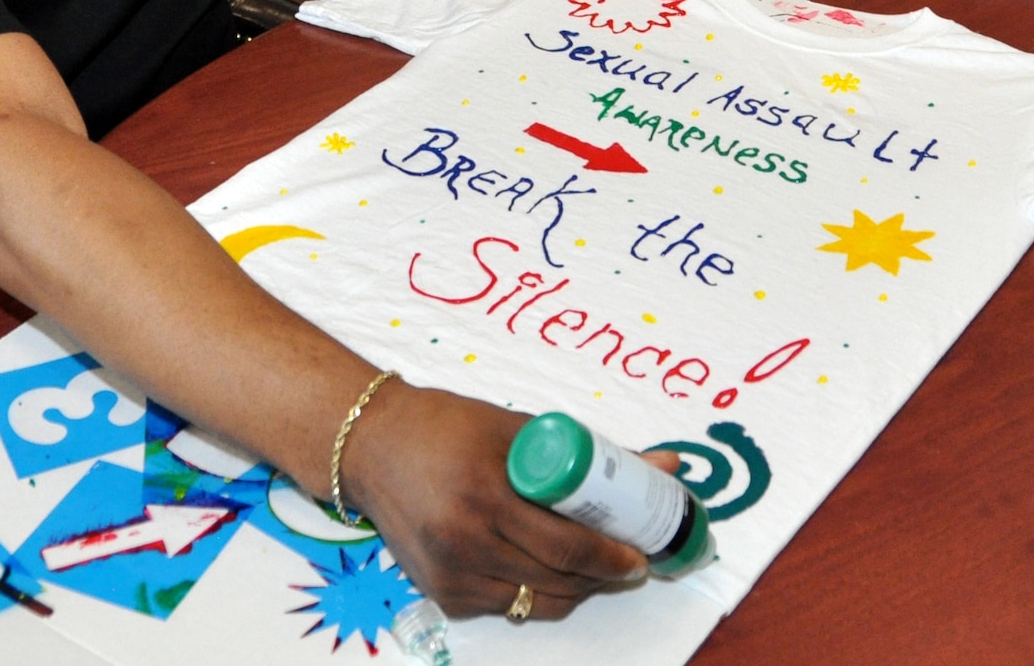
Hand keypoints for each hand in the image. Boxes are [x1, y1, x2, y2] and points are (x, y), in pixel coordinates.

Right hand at [342, 383, 655, 619]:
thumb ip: (588, 452)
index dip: (612, 556)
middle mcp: (466, 541)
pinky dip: (535, 591)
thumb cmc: (448, 426)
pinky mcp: (441, 595)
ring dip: (574, 590)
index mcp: (487, 493)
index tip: (641, 553)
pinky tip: (544, 566)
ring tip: (593, 566)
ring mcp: (451, 574)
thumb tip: (661, 466)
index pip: (568, 545)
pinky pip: (507, 606)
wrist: (372, 448)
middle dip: (603, 576)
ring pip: (537, 603)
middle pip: (558, 580)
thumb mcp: (517, 427)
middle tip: (628, 560)